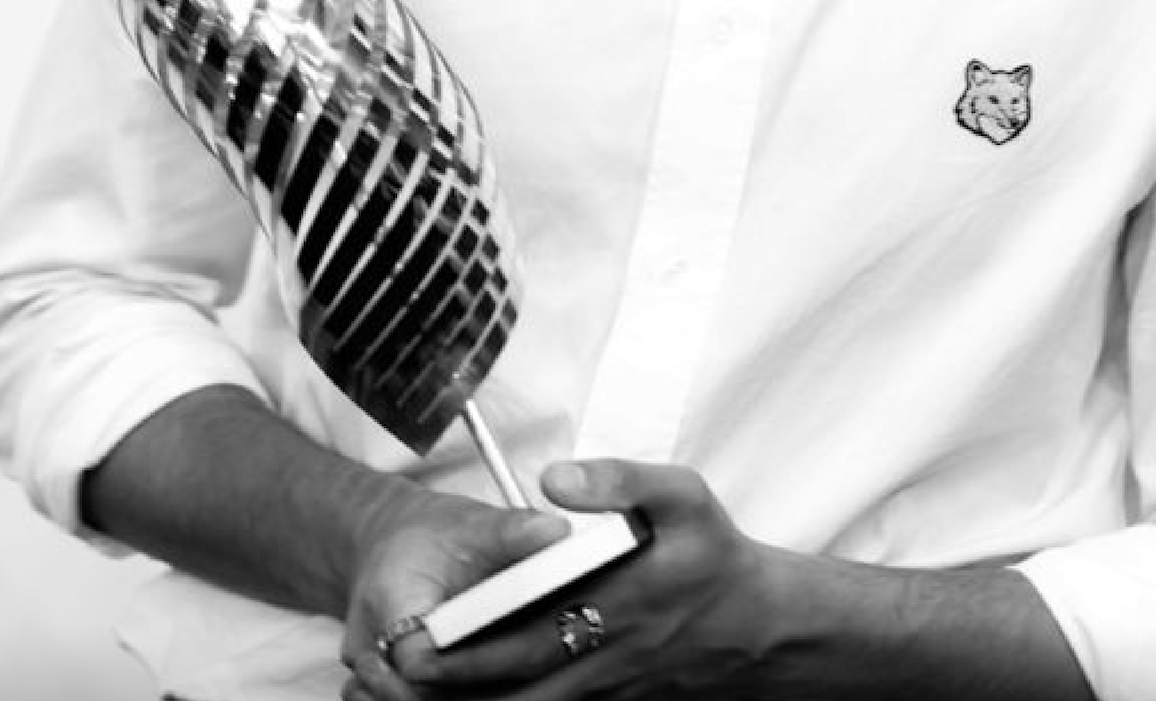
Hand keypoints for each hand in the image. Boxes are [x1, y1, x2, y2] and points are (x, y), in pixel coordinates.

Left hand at [382, 459, 791, 699]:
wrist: (759, 624)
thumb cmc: (715, 554)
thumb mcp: (682, 495)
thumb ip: (618, 479)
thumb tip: (553, 478)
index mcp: (609, 604)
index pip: (520, 637)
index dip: (464, 648)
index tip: (415, 642)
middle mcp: (600, 656)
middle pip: (510, 686)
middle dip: (450, 685)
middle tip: (396, 671)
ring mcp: (604, 686)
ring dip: (477, 700)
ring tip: (420, 688)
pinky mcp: (610, 697)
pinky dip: (510, 700)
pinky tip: (480, 688)